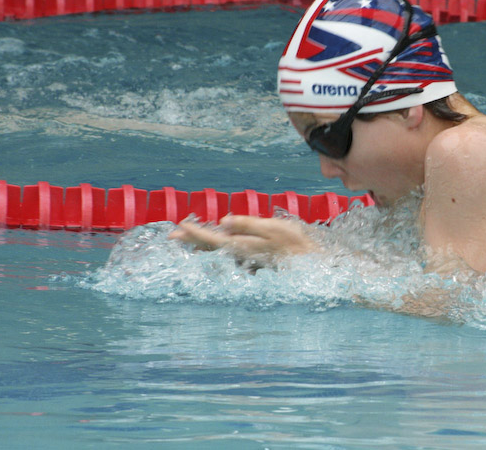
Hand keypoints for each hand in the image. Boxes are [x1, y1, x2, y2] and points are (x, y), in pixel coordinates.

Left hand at [168, 215, 315, 265]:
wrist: (313, 262)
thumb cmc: (295, 243)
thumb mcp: (272, 228)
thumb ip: (247, 224)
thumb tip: (223, 222)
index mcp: (242, 245)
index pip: (212, 239)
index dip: (194, 233)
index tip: (178, 227)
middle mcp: (241, 255)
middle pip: (211, 247)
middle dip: (192, 241)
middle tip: (172, 236)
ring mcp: (247, 259)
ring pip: (218, 251)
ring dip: (202, 245)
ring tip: (187, 240)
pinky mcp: (253, 260)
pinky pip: (229, 253)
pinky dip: (217, 248)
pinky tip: (215, 245)